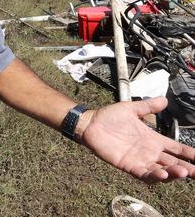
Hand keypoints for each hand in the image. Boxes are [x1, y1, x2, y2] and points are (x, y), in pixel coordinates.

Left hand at [80, 97, 194, 182]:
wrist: (90, 123)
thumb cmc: (109, 116)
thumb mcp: (131, 109)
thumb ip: (148, 106)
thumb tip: (165, 100)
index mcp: (153, 139)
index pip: (176, 149)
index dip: (190, 154)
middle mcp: (150, 151)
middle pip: (173, 163)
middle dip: (187, 168)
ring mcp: (140, 159)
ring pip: (162, 171)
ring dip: (173, 173)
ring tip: (183, 172)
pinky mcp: (128, 165)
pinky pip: (144, 173)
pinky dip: (153, 175)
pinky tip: (162, 174)